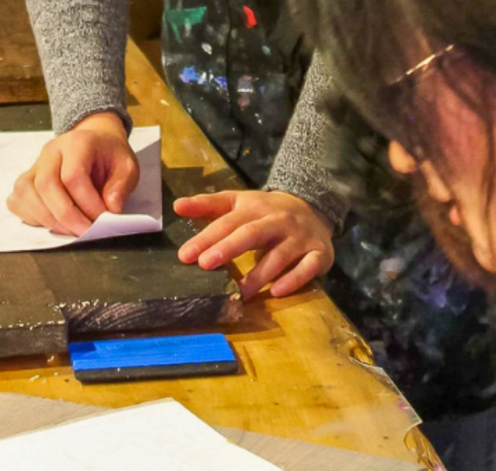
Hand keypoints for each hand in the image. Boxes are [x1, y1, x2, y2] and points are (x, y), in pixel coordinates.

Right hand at [8, 113, 138, 235]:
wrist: (95, 142)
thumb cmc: (110, 156)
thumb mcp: (127, 165)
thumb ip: (121, 185)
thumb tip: (111, 208)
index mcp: (77, 142)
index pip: (73, 175)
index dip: (87, 202)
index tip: (102, 218)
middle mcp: (51, 151)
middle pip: (46, 184)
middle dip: (65, 215)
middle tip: (84, 231)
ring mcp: (35, 164)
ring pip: (26, 192)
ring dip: (46, 218)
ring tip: (69, 230)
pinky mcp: (27, 178)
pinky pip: (17, 199)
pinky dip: (30, 215)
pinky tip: (51, 222)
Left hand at [173, 190, 334, 299]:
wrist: (313, 208)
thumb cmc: (266, 212)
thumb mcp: (239, 203)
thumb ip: (209, 206)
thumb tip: (177, 206)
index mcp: (256, 207)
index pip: (229, 221)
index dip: (207, 237)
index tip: (185, 255)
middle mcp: (278, 220)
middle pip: (252, 232)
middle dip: (229, 248)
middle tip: (205, 264)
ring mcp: (299, 237)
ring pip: (280, 254)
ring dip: (259, 273)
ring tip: (240, 291)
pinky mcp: (318, 253)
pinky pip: (308, 267)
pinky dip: (294, 280)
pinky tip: (277, 292)